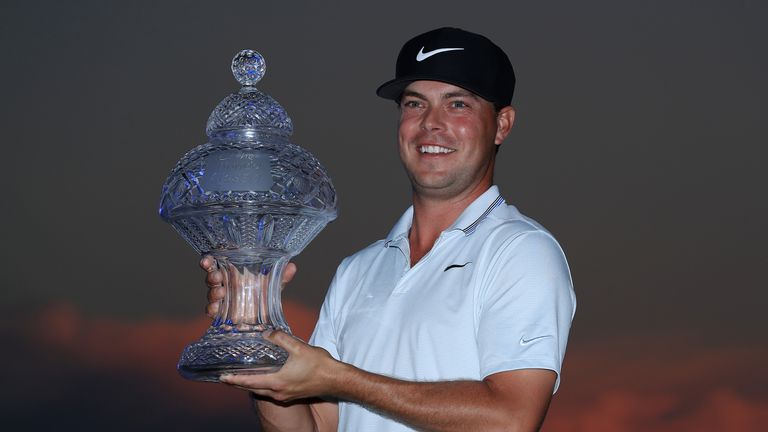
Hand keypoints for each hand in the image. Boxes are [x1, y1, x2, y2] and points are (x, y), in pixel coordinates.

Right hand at [199, 256, 296, 317]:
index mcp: (232, 273)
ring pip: (211, 294)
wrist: (265, 314)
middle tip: (217, 277)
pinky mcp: (222, 313)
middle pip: (211, 278)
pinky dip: (211, 309)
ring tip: (221, 292)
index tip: (207, 260)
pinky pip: (212, 311)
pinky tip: (216, 308)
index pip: (216, 264)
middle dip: (212, 276)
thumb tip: (292, 267)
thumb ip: (281, 276)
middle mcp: (225, 284)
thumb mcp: (274, 283)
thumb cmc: (264, 292)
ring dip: (213, 292)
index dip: (208, 261)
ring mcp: (222, 299)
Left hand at [219, 330, 341, 402]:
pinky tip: (263, 378)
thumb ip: (281, 339)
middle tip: (226, 378)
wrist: (336, 380)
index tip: (222, 377)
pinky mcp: (291, 395)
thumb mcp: (299, 347)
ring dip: (250, 385)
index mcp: (278, 382)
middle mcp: (279, 392)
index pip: (250, 382)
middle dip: (238, 384)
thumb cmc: (320, 366)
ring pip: (261, 391)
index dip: (234, 380)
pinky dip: (262, 386)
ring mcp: (285, 395)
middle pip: (252, 389)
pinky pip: (271, 392)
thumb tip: (267, 334)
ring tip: (240, 378)